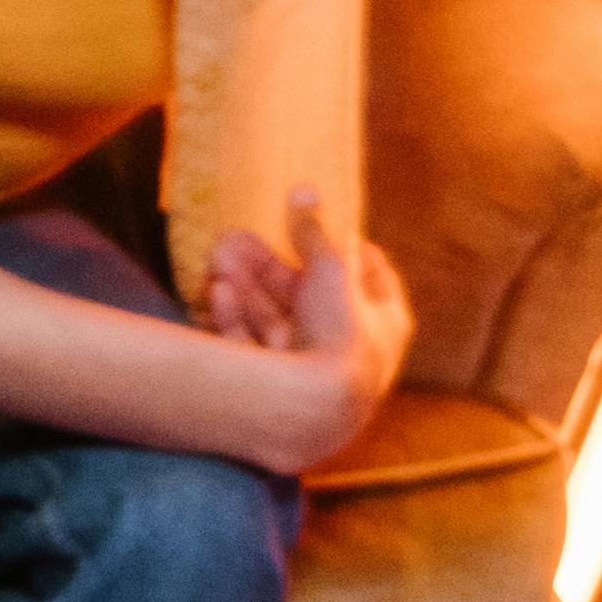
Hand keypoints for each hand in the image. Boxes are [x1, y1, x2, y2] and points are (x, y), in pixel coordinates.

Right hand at [213, 195, 412, 473]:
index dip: (345, 248)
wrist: (310, 410)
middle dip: (267, 265)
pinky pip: (254, 347)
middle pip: (306, 299)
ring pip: (273, 319)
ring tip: (217, 255)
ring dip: (245, 285)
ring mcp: (312, 372)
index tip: (316, 225)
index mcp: (384, 323)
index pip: (372, 278)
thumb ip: (315, 231)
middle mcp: (351, 351)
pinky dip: (235, 317)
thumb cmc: (338, 336)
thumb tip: (305, 190)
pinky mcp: (278, 391)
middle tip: (234, 237)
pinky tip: (218, 290)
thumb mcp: (331, 269)